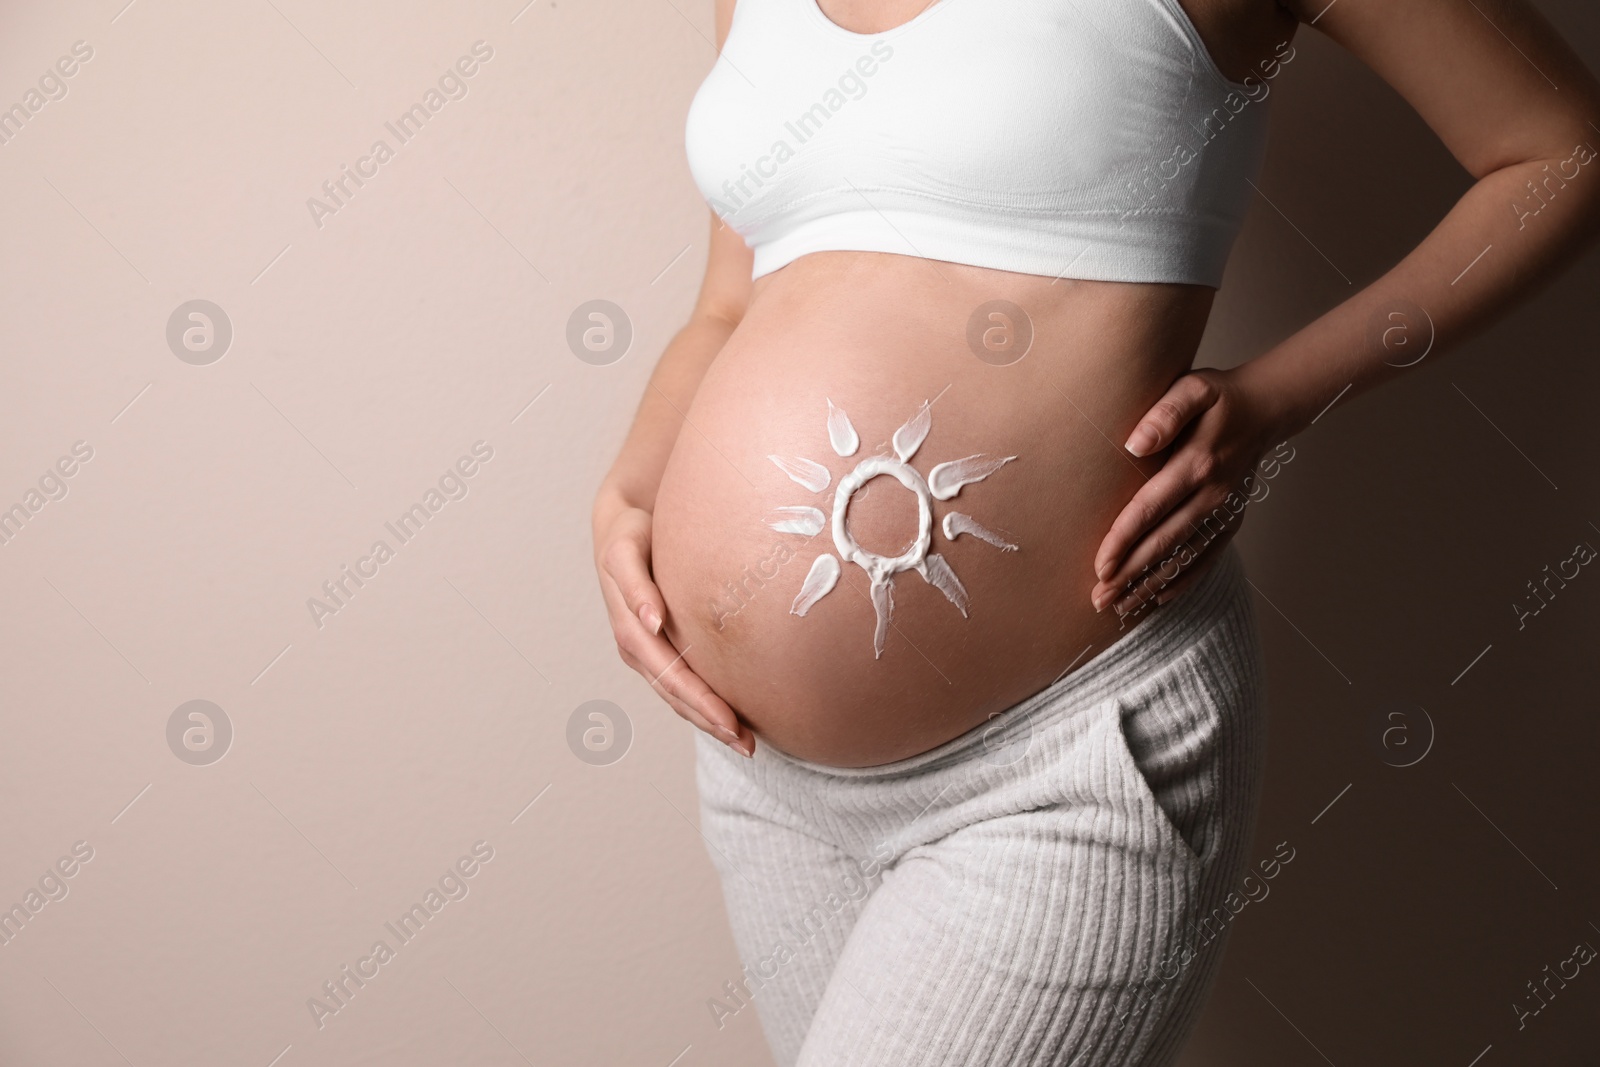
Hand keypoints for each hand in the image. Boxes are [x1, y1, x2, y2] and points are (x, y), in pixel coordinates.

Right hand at [594, 502, 754, 756]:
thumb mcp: (625, 552)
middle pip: (676, 695)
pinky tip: (730, 715)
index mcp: (631, 630)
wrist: (625, 522)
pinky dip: (704, 703)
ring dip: (709, 720)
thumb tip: (651, 622)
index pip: (670, 676)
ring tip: (745, 742)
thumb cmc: (631, 534)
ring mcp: (648, 650)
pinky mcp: (660, 645)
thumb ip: (635, 585)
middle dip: (710, 721)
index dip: (699, 702)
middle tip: (748, 746)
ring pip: (678, 696)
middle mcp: (638, 647)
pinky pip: (682, 682)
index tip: (731, 724)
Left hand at [1091, 367, 1284, 621]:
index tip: (1101, 567)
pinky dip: (1185, 579)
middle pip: (1164, 542)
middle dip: (1130, 575)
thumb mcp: (1194, 389)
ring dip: (1151, 584)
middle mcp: (1212, 494)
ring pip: (1184, 556)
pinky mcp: (1231, 519)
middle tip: (1098, 600)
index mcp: (1197, 463)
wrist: (1267, 407)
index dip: (1125, 540)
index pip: (1151, 509)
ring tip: (1120, 608)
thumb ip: (1165, 414)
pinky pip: (1207, 557)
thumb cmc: (1220, 396)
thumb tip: (1135, 444)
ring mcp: (1224, 510)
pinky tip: (1160, 597)